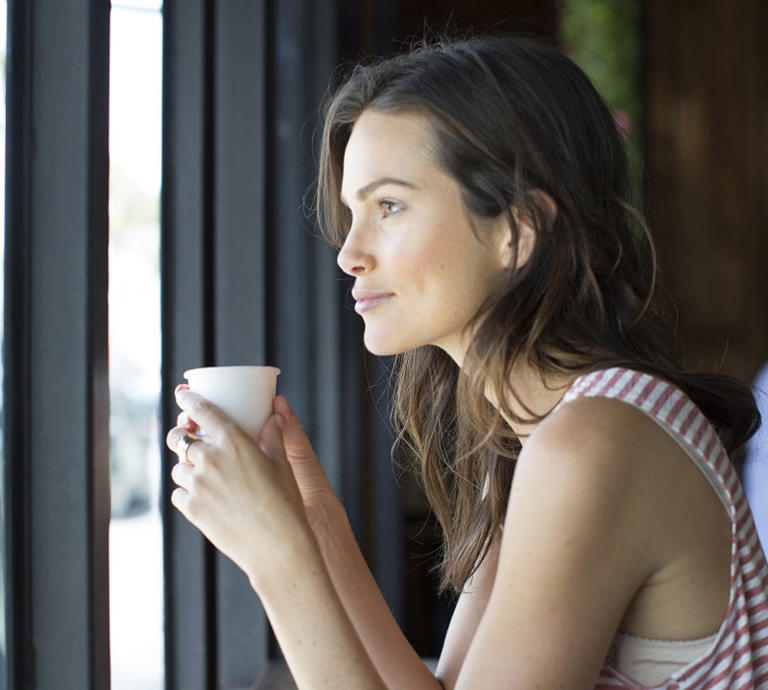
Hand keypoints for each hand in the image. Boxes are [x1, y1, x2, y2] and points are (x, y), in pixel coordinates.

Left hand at [177, 390, 338, 511]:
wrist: (278, 547)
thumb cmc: (285, 503)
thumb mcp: (282, 463)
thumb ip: (273, 436)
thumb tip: (275, 416)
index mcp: (233, 441)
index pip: (201, 411)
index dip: (189, 400)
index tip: (183, 395)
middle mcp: (210, 458)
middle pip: (180, 439)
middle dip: (182, 436)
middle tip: (191, 440)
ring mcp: (197, 484)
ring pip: (178, 468)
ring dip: (187, 468)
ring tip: (205, 477)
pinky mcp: (191, 509)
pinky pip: (179, 494)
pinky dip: (187, 493)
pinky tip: (205, 498)